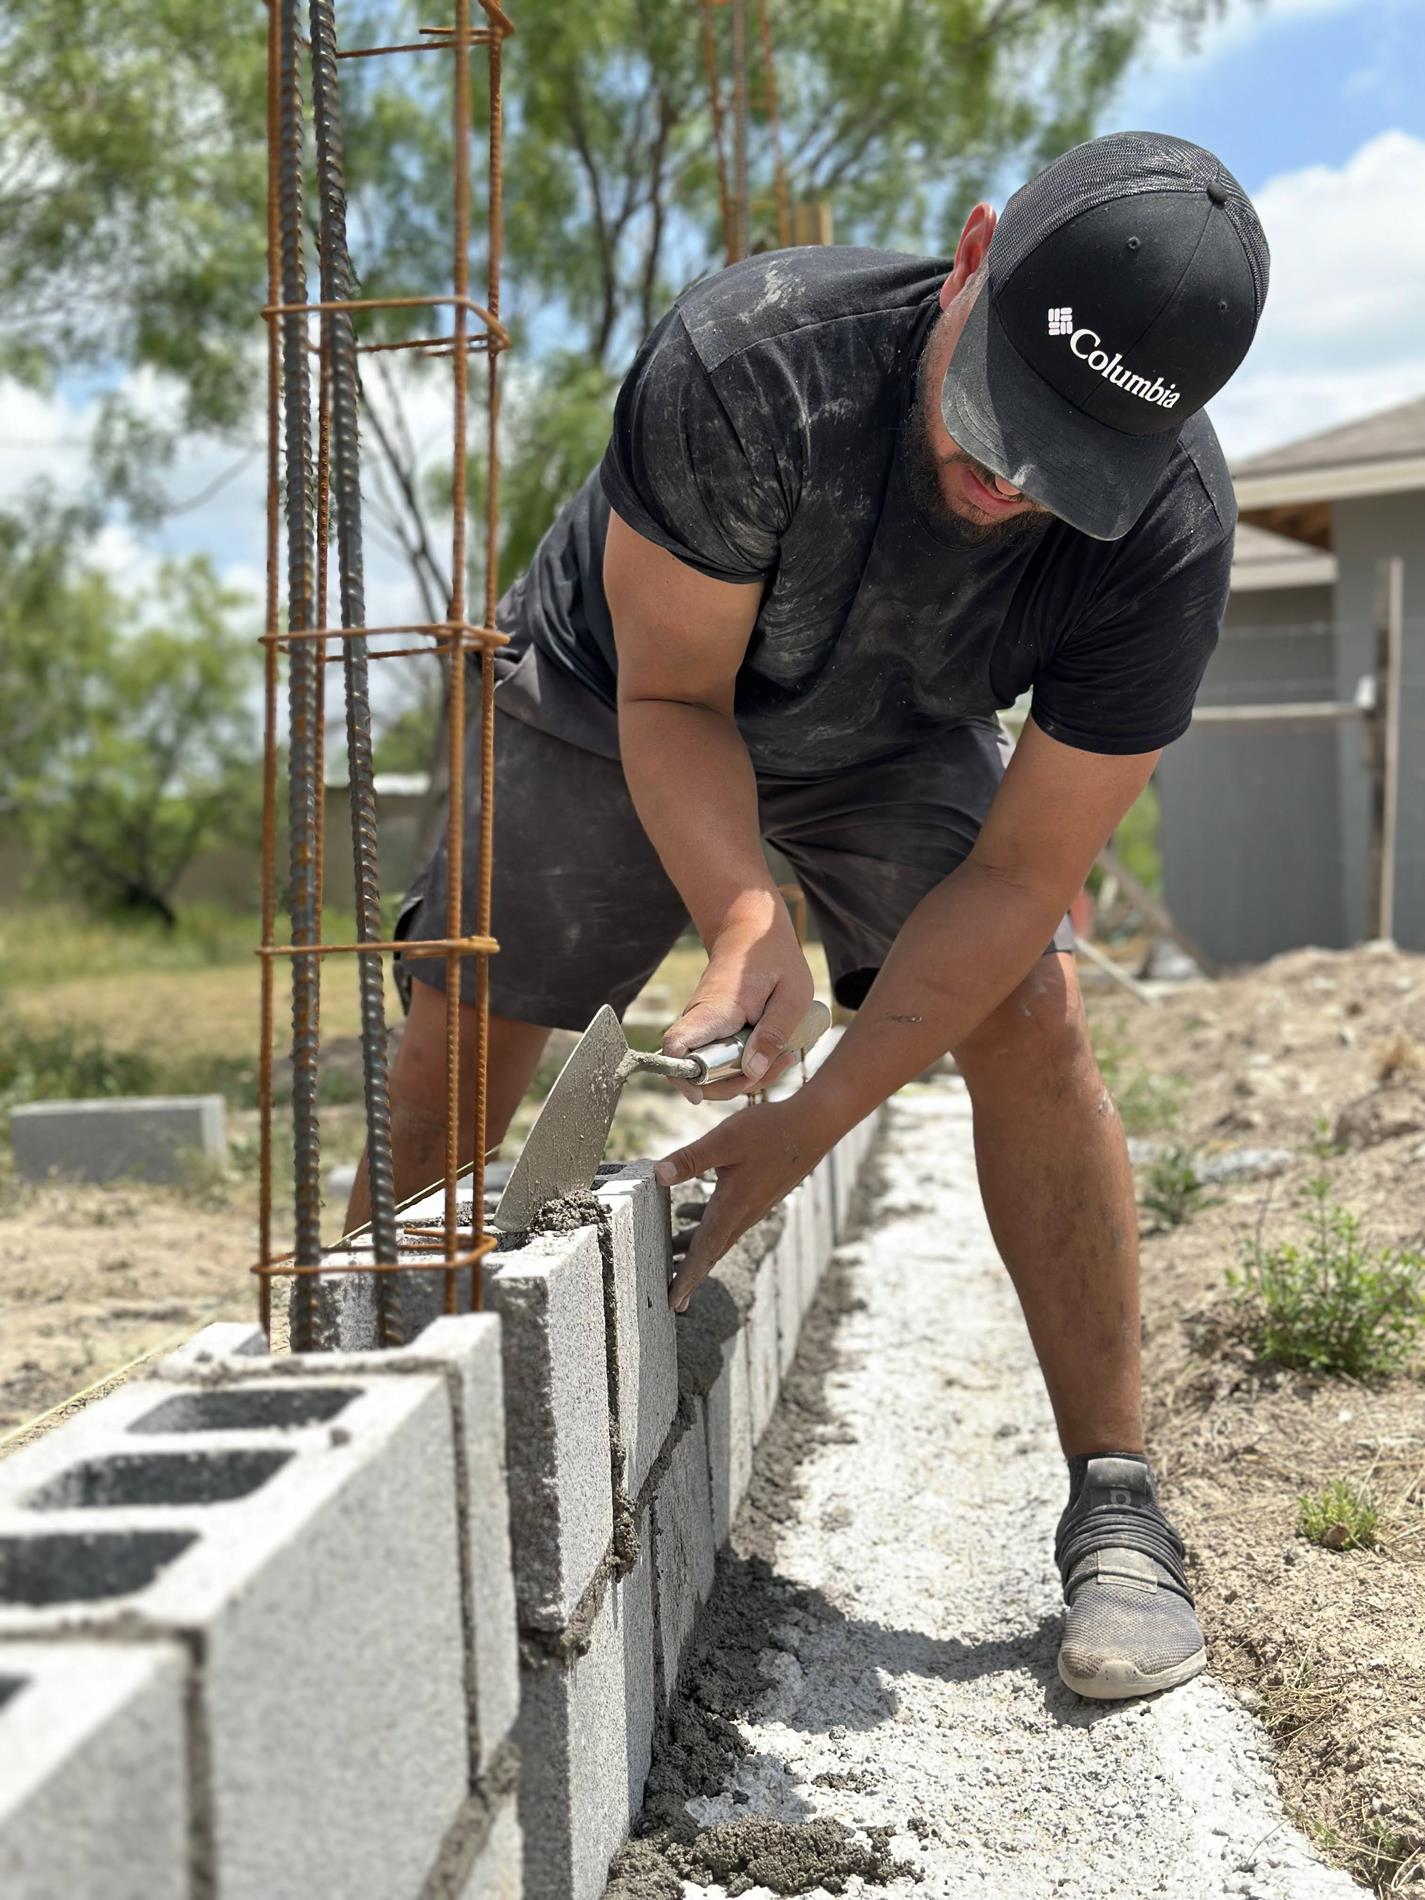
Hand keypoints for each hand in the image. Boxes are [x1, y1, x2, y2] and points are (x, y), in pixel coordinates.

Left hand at [654, 1096, 830, 1310]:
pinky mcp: (758, 1194)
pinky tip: (689, 1211)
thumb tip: (657, 1175)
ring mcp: (754, 1205)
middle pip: (711, 1252)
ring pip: (718, 1235)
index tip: (672, 1303)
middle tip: (672, 1299)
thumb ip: (691, 1158)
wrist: (814, 1125)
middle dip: (690, 1274)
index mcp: (734, 1207)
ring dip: (695, 1247)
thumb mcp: (725, 1140)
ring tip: (669, 1250)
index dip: (686, 1278)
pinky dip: (705, 1224)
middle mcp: (744, 1214)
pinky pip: (727, 1219)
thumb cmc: (771, 1131)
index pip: (704, 1252)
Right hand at [662, 907, 813, 1102]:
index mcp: (715, 1011)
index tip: (699, 1096)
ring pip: (714, 1070)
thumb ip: (773, 1033)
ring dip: (747, 1076)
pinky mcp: (713, 1030)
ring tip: (785, 1057)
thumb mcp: (791, 995)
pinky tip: (775, 1053)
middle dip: (736, 1085)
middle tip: (779, 1065)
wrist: (749, 929)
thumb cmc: (774, 957)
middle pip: (700, 1074)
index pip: (678, 1047)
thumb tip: (751, 1073)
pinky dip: (745, 1064)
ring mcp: (704, 1027)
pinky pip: (721, 1058)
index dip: (682, 1077)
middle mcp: (700, 1021)